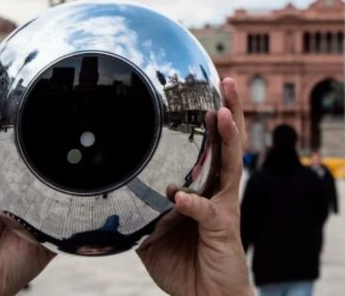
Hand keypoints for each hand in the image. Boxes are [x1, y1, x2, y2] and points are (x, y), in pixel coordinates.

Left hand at [137, 78, 252, 295]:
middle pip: (230, 142)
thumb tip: (113, 188)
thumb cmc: (183, 263)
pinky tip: (181, 196)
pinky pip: (207, 212)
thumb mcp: (154, 229)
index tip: (206, 85)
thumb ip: (143, 206)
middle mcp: (220, 190)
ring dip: (228, 137)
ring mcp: (224, 207)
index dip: (211, 115)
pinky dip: (194, 204)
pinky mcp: (223, 229)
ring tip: (222, 113)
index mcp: (206, 186)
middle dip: (231, 109)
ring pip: (230, 165)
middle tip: (228, 81)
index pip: (211, 143)